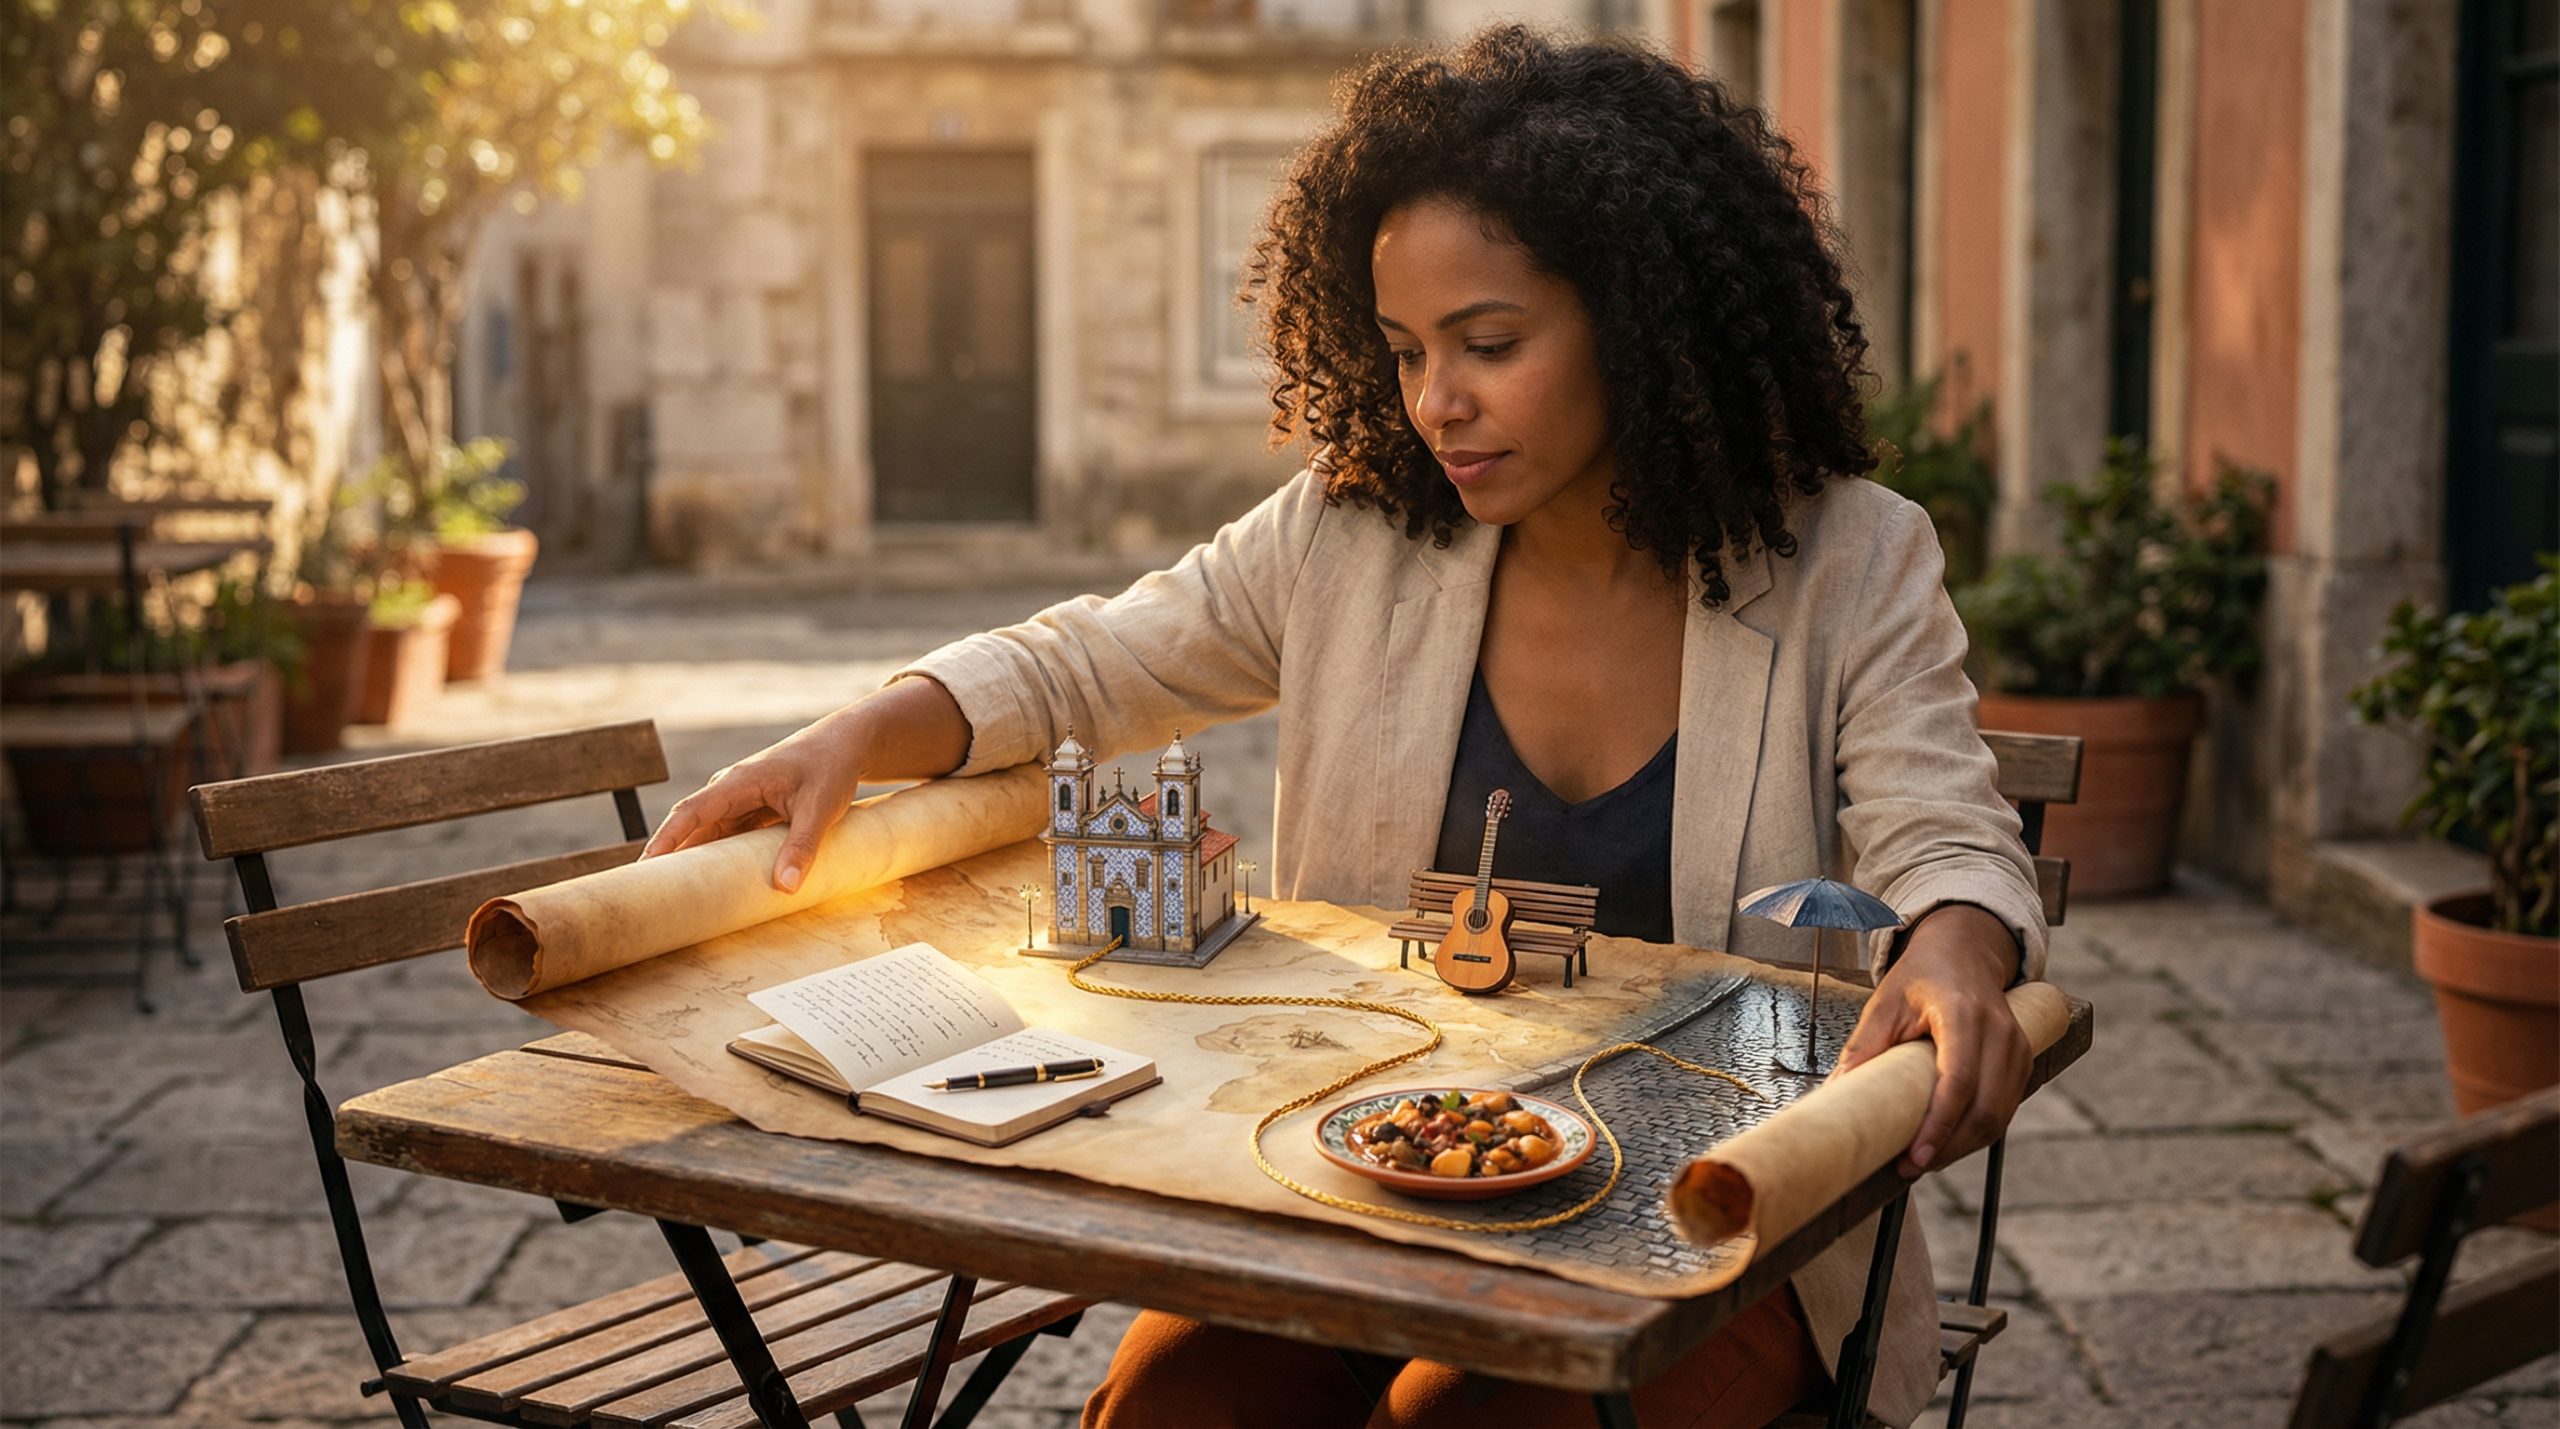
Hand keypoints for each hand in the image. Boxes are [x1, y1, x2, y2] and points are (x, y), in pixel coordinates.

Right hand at [641, 709, 867, 892]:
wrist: (845, 746)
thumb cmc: (830, 768)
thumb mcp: (820, 809)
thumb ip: (802, 847)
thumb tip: (785, 888)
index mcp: (738, 783)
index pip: (690, 812)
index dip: (666, 840)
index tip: (646, 867)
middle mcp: (731, 792)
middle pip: (692, 828)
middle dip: (671, 859)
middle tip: (652, 896)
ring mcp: (740, 803)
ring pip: (709, 836)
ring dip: (695, 862)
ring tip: (678, 899)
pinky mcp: (753, 813)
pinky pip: (728, 840)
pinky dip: (721, 860)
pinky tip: (715, 886)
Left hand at [1831, 904, 2029, 1177]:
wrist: (1963, 952)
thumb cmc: (1920, 978)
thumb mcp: (1884, 1004)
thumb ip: (1863, 1048)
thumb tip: (1836, 1095)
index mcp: (1963, 1013)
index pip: (1959, 1081)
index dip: (1939, 1125)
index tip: (1915, 1157)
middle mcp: (1999, 1031)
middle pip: (1986, 1108)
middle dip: (1951, 1148)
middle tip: (1912, 1167)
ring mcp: (2017, 1046)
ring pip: (2000, 1115)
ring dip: (1964, 1147)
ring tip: (1925, 1161)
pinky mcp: (2022, 1061)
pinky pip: (2006, 1109)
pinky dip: (1979, 1133)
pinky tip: (1949, 1143)